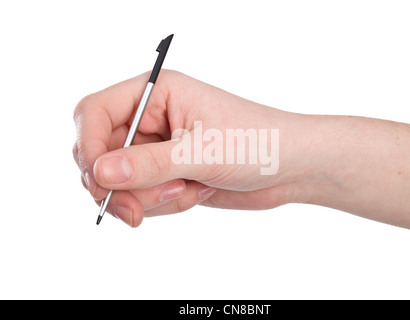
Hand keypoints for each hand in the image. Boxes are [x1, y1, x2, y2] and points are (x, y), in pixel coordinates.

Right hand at [73, 70, 308, 226]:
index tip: (98, 179)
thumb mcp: (202, 151)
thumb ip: (148, 164)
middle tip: (137, 210)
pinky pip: (142, 198)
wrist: (291, 167)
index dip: (87, 145)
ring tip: (188, 190)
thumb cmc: (257, 142)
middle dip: (120, 186)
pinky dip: (164, 205)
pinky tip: (196, 193)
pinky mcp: (167, 174)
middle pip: (100, 153)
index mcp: (156, 94)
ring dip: (148, 198)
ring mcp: (158, 149)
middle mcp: (151, 119)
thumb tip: (99, 173)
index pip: (94, 112)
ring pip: (120, 182)